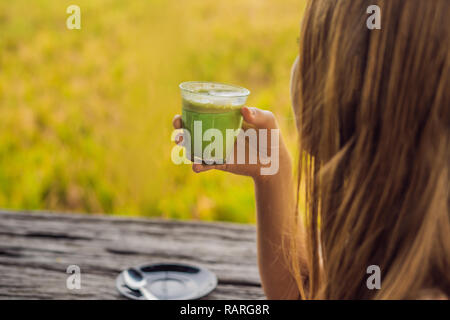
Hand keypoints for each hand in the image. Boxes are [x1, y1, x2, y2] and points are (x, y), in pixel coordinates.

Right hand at [172, 106, 289, 180]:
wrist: (274, 162)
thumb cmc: (271, 137)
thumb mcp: (268, 122)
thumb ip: (258, 115)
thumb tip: (244, 111)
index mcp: (224, 118)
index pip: (203, 112)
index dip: (189, 111)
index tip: (182, 113)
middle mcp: (217, 132)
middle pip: (192, 128)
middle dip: (180, 128)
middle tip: (178, 128)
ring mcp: (217, 148)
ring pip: (195, 146)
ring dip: (185, 146)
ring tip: (182, 145)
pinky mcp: (220, 163)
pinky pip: (206, 164)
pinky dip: (199, 166)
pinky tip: (196, 166)